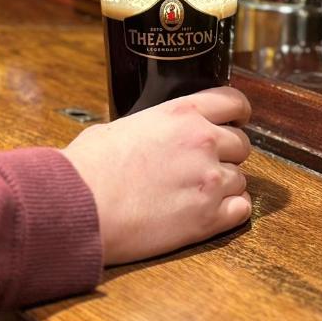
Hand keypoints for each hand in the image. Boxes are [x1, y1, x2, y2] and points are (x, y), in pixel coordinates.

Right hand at [63, 86, 251, 264]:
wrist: (79, 207)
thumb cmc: (88, 168)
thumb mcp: (119, 127)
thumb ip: (151, 127)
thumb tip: (149, 135)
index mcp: (183, 113)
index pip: (234, 101)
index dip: (238, 113)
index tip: (236, 122)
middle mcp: (203, 141)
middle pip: (242, 144)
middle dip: (228, 154)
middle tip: (205, 166)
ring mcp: (210, 180)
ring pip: (241, 179)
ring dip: (225, 186)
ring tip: (195, 194)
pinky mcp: (208, 218)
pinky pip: (242, 210)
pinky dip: (230, 212)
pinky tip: (210, 212)